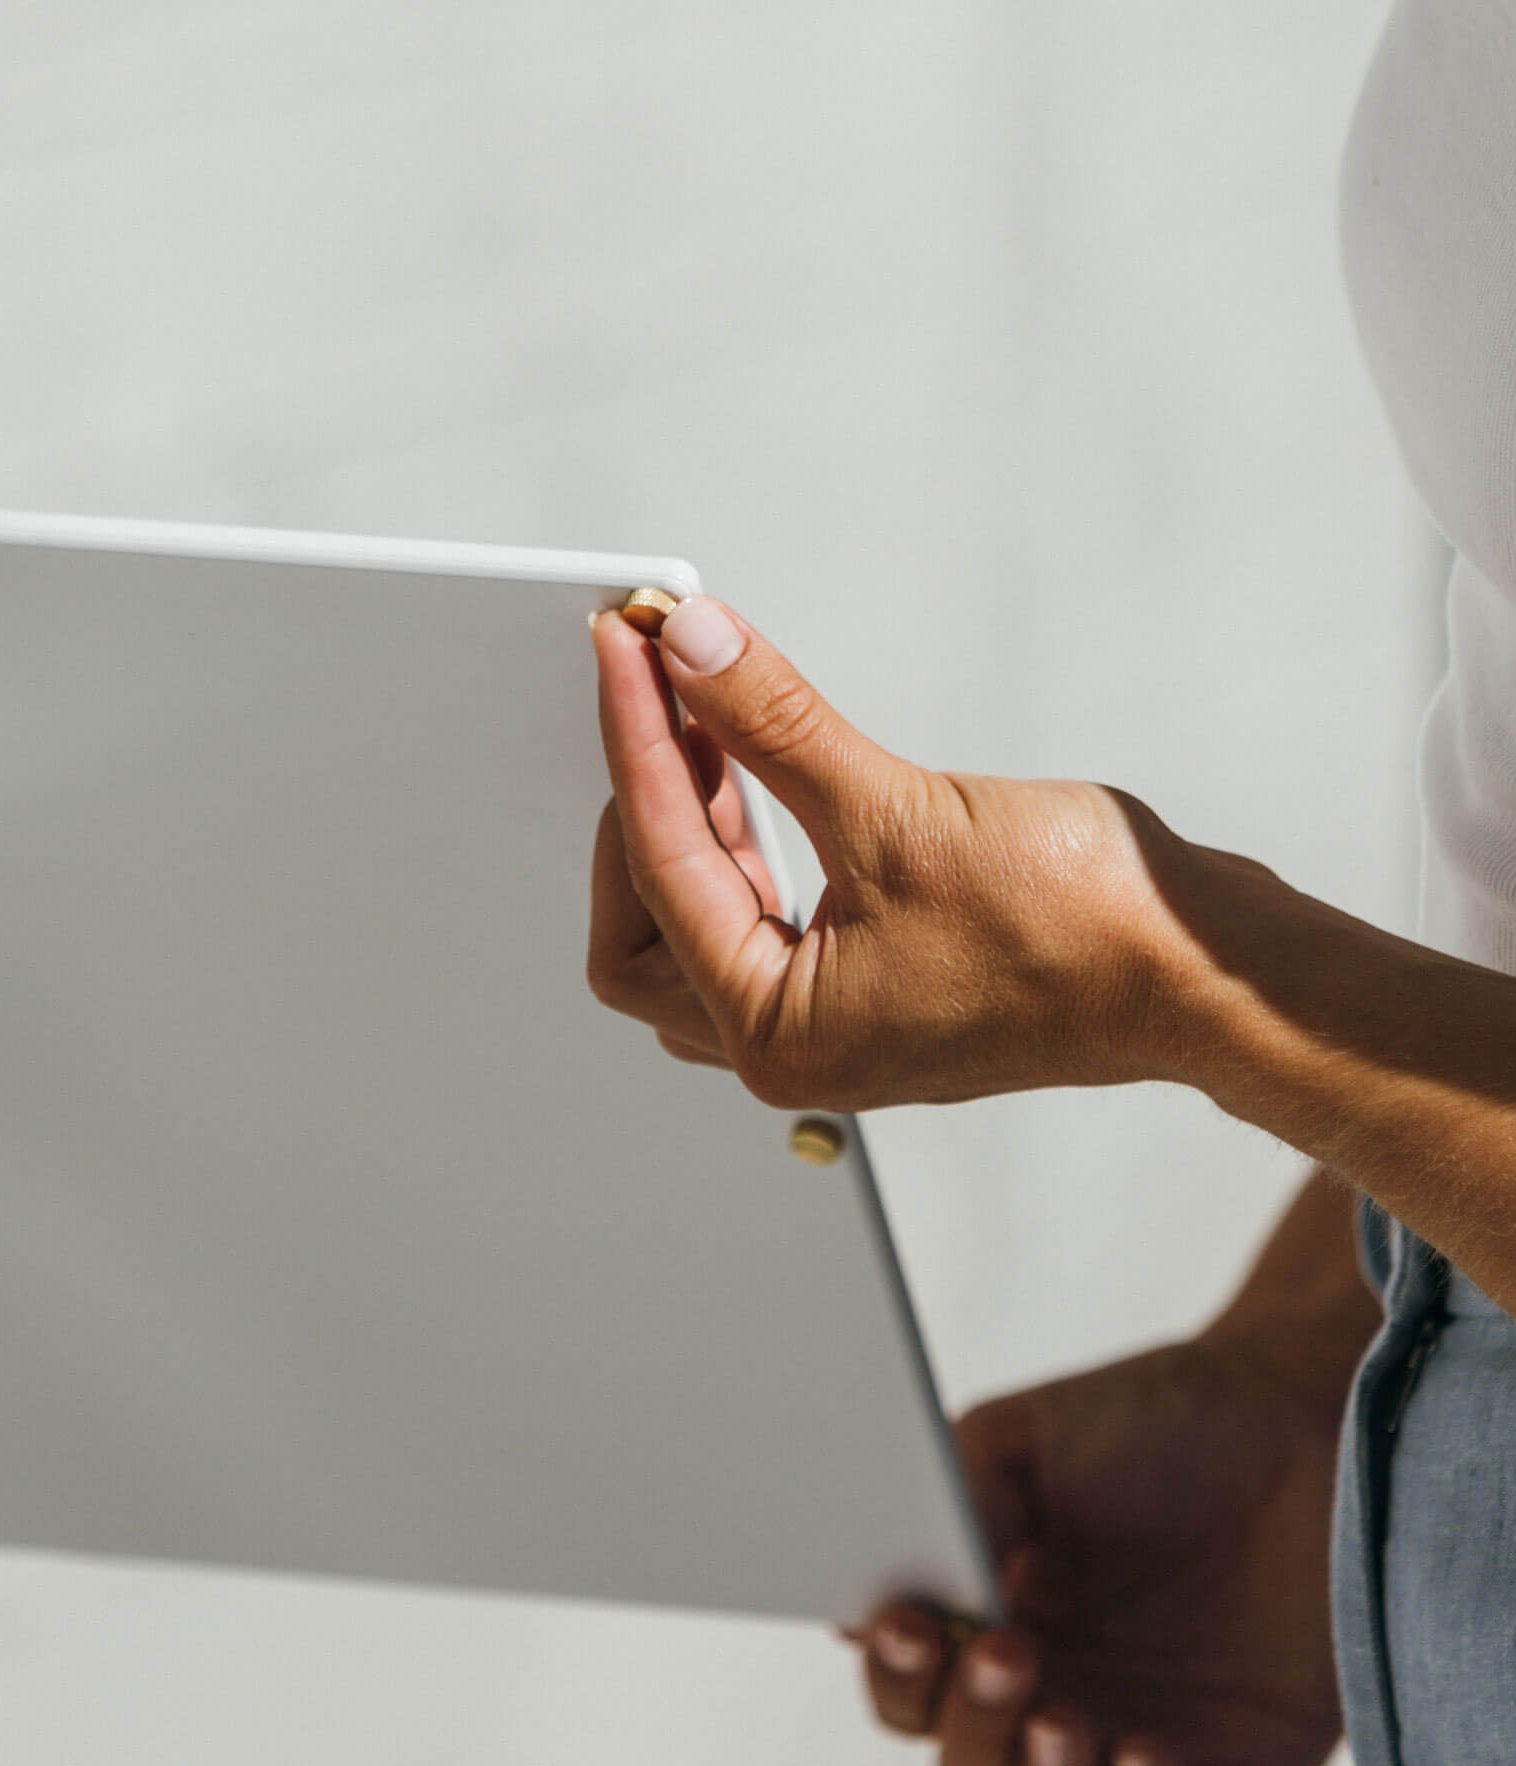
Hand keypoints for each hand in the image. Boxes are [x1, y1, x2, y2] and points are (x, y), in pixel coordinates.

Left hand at [587, 597, 1190, 1107]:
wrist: (1198, 974)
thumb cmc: (1079, 932)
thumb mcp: (899, 810)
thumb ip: (775, 727)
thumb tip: (697, 652)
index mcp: (779, 1037)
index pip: (660, 875)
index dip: (637, 748)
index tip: (630, 656)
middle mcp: (788, 1050)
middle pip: (640, 932)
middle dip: (643, 809)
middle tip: (659, 696)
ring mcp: (824, 1027)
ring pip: (693, 929)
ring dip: (688, 827)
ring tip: (706, 722)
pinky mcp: (859, 993)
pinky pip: (755, 922)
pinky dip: (740, 848)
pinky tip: (752, 775)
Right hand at [857, 1334, 1343, 1765]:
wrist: (1305, 1420)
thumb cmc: (1154, 1420)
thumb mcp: (1026, 1438)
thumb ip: (956, 1502)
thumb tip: (892, 1588)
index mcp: (990, 1629)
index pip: (911, 1697)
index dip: (896, 1678)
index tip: (904, 1624)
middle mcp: (1060, 1704)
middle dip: (973, 1730)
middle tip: (1006, 1651)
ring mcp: (1150, 1750)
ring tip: (1066, 1722)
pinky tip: (1149, 1754)